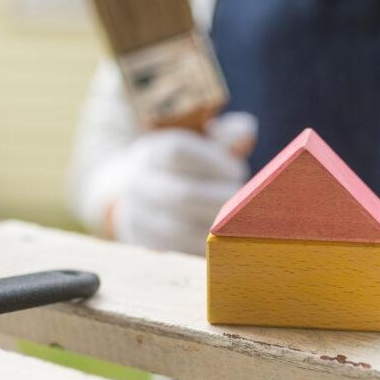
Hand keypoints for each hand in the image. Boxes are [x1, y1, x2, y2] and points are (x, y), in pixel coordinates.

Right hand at [110, 114, 255, 255]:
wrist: (133, 191)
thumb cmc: (181, 165)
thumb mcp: (197, 144)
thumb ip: (224, 137)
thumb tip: (246, 129)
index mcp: (152, 151)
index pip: (179, 151)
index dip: (213, 162)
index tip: (237, 171)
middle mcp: (138, 181)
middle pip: (182, 193)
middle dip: (220, 200)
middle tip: (245, 205)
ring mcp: (135, 213)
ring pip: (178, 228)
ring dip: (214, 228)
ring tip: (237, 225)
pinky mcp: (140, 241)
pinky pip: (173, 250)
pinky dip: (201, 249)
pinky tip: (221, 244)